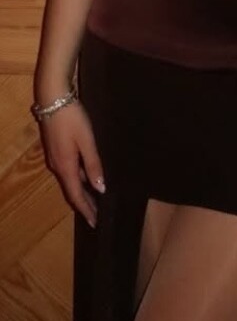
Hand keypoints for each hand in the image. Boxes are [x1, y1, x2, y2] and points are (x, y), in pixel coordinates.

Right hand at [38, 100, 104, 227]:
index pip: (76, 195)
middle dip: (85, 202)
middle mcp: (57, 165)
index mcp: (65, 166)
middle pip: (72, 189)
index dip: (86, 209)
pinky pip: (68, 169)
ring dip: (82, 190)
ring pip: (70, 179)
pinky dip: (78, 177)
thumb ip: (93, 164)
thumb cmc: (72, 118)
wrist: (53, 98)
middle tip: (98, 213)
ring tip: (96, 196)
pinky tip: (88, 174)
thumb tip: (100, 188)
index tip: (95, 223)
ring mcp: (55, 156)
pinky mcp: (56, 148)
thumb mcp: (87, 141)